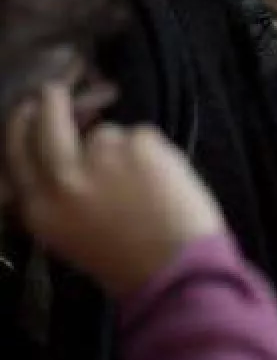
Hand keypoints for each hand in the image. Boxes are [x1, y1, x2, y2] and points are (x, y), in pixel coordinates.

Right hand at [5, 82, 223, 296]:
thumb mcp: (69, 234)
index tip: (27, 109)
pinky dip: (154, 153)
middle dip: (49, 102)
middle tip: (55, 91)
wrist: (176, 268)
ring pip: (107, 133)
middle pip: (46, 124)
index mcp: (39, 209)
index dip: (19, 125)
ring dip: (123, 148)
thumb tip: (65, 152)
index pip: (15, 151)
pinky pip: (142, 136)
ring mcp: (100, 156)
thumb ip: (57, 194)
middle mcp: (61, 179)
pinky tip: (165, 183)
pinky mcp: (137, 143)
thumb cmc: (127, 259)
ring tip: (146, 186)